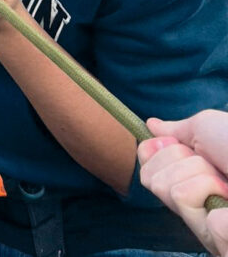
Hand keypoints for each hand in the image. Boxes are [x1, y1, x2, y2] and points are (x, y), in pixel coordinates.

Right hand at [139, 111, 227, 256]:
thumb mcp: (209, 128)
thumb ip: (178, 130)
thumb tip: (152, 124)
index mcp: (191, 175)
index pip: (148, 168)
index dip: (153, 152)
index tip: (172, 143)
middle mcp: (194, 201)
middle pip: (152, 179)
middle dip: (183, 162)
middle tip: (216, 168)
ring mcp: (207, 227)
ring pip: (173, 193)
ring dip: (205, 181)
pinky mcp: (221, 245)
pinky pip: (209, 224)